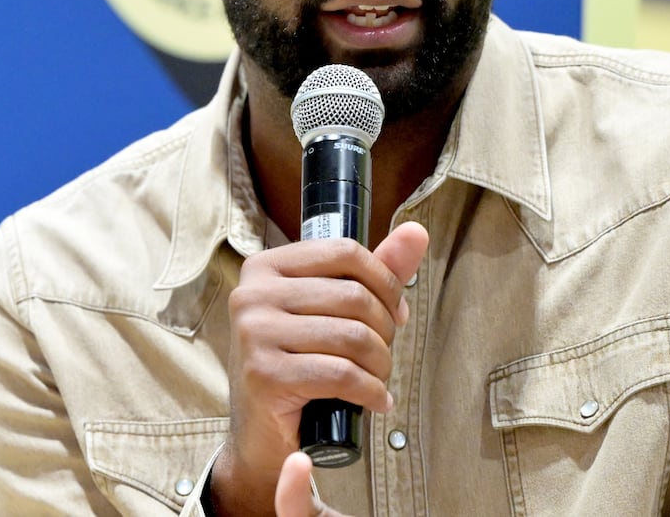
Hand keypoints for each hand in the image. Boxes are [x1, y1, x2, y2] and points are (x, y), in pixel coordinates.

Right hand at [209, 221, 428, 515]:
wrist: (261, 436)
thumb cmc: (297, 367)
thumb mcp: (329, 313)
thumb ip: (372, 273)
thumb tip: (416, 233)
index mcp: (265, 267)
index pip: (345, 252)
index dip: (385, 282)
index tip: (395, 313)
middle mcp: (253, 294)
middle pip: (353, 295)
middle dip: (385, 330)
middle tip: (384, 355)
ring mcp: (255, 333)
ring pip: (353, 336)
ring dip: (381, 364)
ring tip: (379, 378)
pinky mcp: (264, 374)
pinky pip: (342, 374)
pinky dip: (371, 391)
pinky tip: (376, 400)